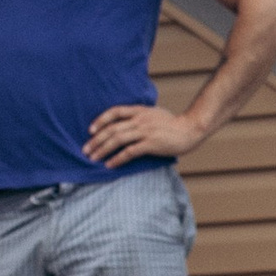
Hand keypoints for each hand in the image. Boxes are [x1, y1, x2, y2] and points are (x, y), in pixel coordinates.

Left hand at [81, 100, 203, 166]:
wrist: (190, 129)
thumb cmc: (173, 123)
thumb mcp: (154, 113)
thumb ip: (140, 115)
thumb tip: (126, 122)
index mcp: (140, 110)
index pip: (115, 112)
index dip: (100, 120)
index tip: (90, 130)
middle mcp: (140, 120)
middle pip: (112, 129)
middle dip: (96, 140)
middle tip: (85, 150)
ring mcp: (145, 131)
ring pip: (117, 139)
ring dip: (102, 150)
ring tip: (93, 158)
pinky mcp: (151, 144)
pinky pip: (129, 152)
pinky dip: (117, 159)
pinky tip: (109, 165)